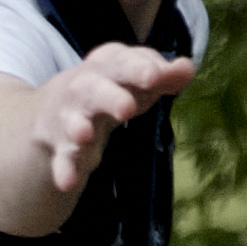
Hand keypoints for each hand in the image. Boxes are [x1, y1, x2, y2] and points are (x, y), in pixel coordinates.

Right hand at [24, 43, 193, 202]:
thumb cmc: (115, 87)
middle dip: (109, 97)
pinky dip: (63, 169)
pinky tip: (67, 183)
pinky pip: (63, 158)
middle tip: (127, 108)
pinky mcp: (63, 146)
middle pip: (94, 89)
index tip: (155, 76)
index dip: (138, 68)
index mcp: (108, 66)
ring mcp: (71, 117)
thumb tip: (186, 68)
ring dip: (77, 127)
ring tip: (84, 135)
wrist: (60, 105)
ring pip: (73, 120)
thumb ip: (165, 75)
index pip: (122, 62)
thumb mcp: (140, 77)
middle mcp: (85, 88)